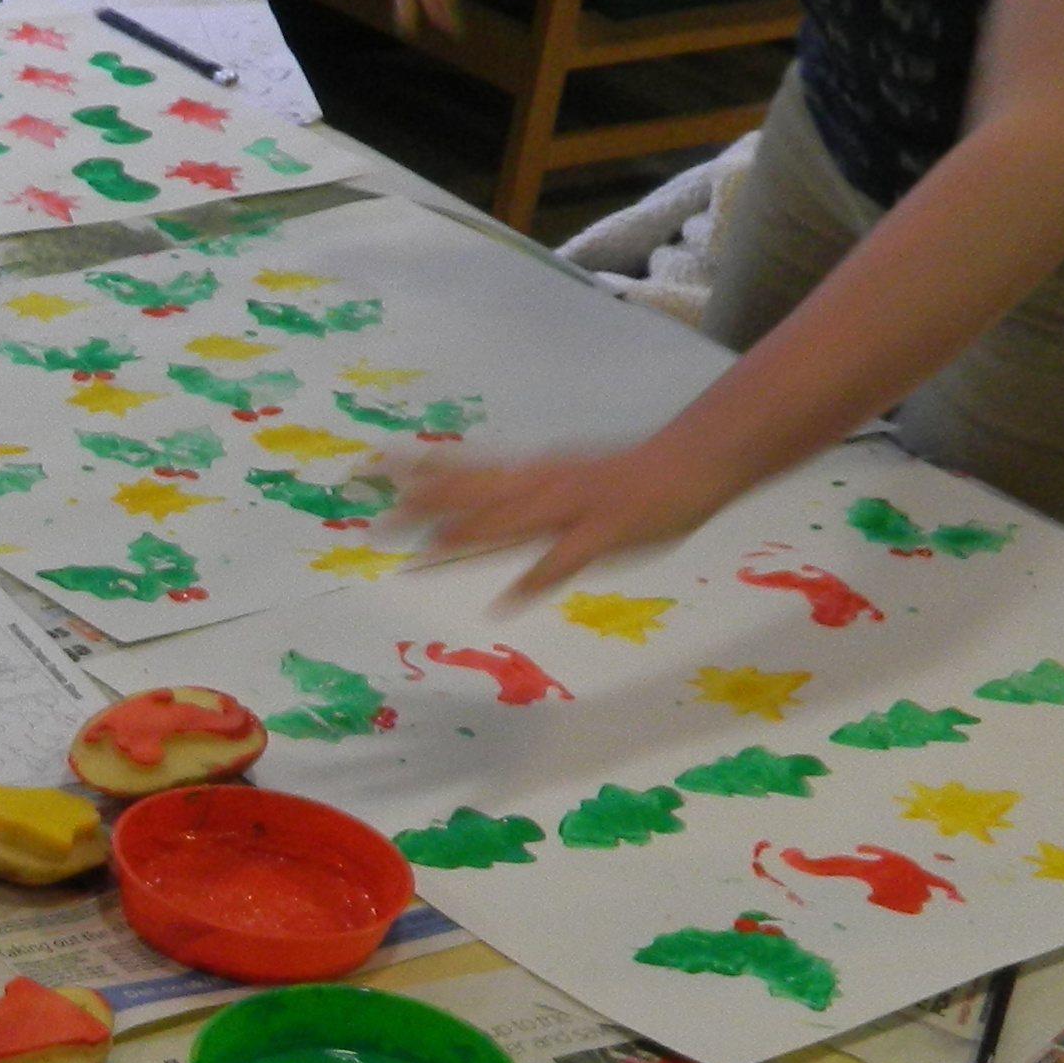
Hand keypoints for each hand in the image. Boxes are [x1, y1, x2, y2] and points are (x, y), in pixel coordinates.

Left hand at [393, 434, 745, 602]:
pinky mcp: (603, 533)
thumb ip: (512, 498)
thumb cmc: (624, 479)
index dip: (419, 471)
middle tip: (379, 519)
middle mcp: (542, 487)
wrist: (689, 462)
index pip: (465, 471)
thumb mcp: (559, 481)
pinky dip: (536, 578)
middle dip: (428, 505)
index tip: (374, 468)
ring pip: (512, 521)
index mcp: (531, 476)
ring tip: (423, 552)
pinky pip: (564, 560)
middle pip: (475, 494)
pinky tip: (507, 600)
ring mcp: (572, 509)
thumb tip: (460, 516)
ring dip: (468, 535)